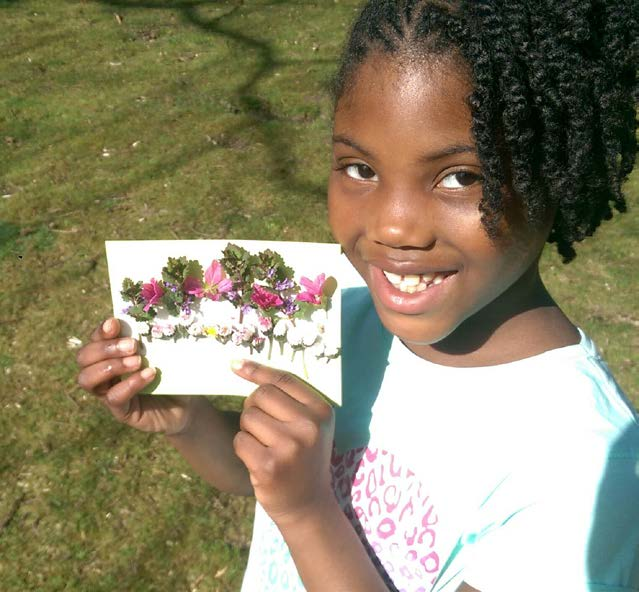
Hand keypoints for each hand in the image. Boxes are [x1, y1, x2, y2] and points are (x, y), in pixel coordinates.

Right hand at [75, 318, 196, 435]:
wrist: (186, 405)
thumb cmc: (174, 374)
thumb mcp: (166, 352)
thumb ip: (155, 337)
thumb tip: (156, 316)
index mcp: (111, 354)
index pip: (95, 339)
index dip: (101, 331)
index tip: (115, 323)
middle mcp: (104, 373)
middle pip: (84, 357)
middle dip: (105, 348)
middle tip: (132, 345)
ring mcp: (109, 393)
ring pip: (88, 379)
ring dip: (111, 366)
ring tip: (138, 361)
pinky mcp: (121, 411)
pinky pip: (113, 397)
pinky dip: (130, 384)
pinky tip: (149, 375)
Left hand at [232, 360, 335, 526]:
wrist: (308, 504)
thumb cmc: (303, 458)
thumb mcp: (309, 425)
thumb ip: (286, 397)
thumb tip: (241, 366)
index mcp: (321, 411)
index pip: (283, 379)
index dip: (257, 371)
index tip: (236, 365)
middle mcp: (309, 426)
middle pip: (261, 395)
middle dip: (254, 407)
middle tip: (265, 428)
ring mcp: (289, 447)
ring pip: (248, 417)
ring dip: (249, 430)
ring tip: (265, 446)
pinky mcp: (269, 466)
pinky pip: (240, 440)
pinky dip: (243, 448)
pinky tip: (258, 460)